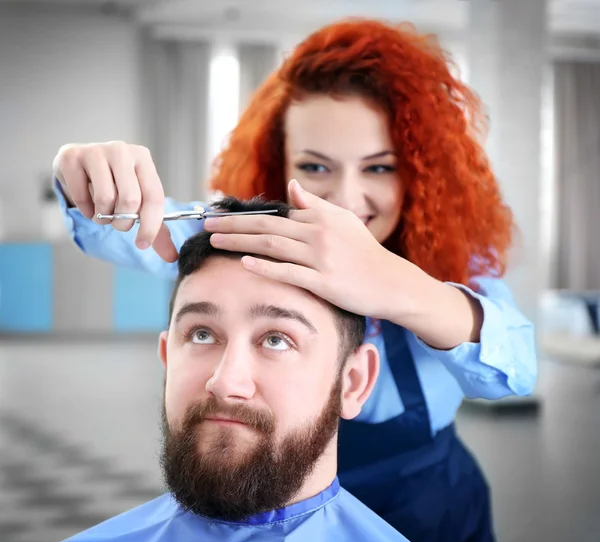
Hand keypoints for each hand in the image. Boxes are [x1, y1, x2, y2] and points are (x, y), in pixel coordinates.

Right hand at [52, 141, 176, 261]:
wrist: (79, 165)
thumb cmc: (113, 184)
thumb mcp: (138, 203)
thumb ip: (156, 229)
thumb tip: (172, 257)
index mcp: (143, 158)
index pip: (154, 197)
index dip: (150, 225)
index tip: (143, 244)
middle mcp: (121, 150)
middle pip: (130, 199)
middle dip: (123, 222)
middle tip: (118, 223)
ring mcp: (95, 150)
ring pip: (105, 199)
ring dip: (103, 217)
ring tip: (103, 212)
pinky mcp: (71, 157)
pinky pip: (81, 197)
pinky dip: (85, 210)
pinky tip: (87, 204)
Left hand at [204, 179, 405, 318]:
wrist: (390, 282)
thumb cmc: (365, 252)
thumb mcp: (344, 220)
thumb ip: (315, 204)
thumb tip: (291, 187)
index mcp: (319, 218)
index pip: (275, 215)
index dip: (245, 215)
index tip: (221, 215)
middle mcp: (318, 234)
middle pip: (267, 227)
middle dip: (233, 224)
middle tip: (206, 224)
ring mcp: (321, 258)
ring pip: (272, 246)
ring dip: (241, 242)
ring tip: (216, 241)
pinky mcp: (325, 282)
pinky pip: (289, 272)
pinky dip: (266, 267)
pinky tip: (245, 264)